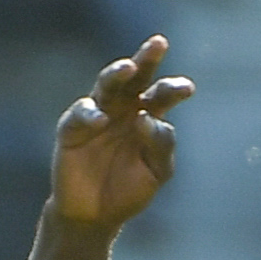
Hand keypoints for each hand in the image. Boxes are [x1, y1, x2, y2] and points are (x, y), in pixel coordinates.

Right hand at [51, 38, 193, 231]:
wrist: (96, 216)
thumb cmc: (128, 190)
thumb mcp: (156, 172)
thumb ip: (161, 146)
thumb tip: (148, 118)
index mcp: (146, 117)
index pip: (162, 95)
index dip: (174, 89)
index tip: (188, 89)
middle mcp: (122, 109)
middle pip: (135, 77)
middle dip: (146, 59)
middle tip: (160, 43)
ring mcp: (97, 115)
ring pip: (107, 85)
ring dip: (117, 74)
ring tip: (129, 68)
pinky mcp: (72, 129)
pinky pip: (81, 114)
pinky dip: (90, 114)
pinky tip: (100, 120)